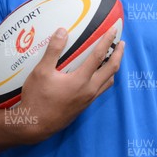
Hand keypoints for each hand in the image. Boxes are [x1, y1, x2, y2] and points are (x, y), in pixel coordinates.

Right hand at [16, 27, 123, 143]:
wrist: (34, 126)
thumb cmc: (37, 98)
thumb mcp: (41, 72)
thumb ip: (53, 51)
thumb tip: (62, 31)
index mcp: (81, 80)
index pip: (99, 56)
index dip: (107, 41)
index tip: (114, 30)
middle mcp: (89, 90)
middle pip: (111, 69)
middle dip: (118, 54)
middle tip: (121, 43)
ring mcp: (88, 99)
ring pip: (109, 81)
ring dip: (114, 67)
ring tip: (113, 57)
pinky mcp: (84, 106)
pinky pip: (101, 89)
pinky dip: (105, 78)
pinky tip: (98, 75)